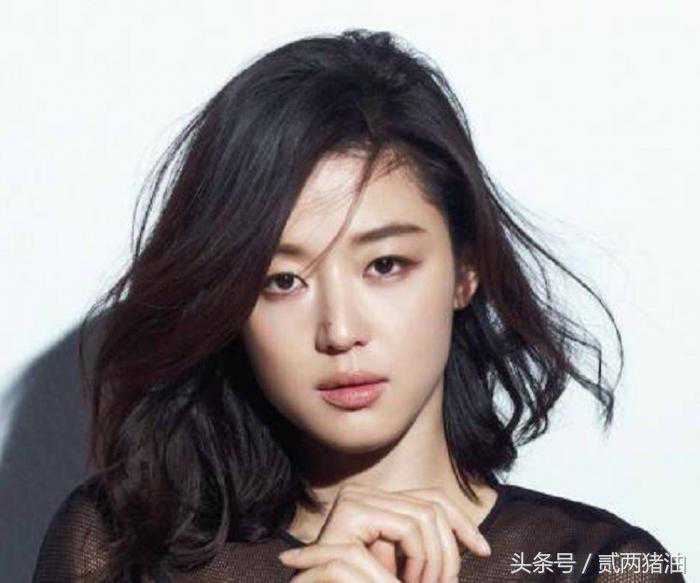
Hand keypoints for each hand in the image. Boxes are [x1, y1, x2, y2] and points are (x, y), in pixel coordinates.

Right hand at [278, 482, 490, 582]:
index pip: (431, 498)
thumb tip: (474, 543)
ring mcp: (355, 500)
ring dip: (432, 560)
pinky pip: (406, 530)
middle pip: (432, 504)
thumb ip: (421, 554)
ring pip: (423, 517)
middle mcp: (365, 494)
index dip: (462, 522)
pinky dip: (419, 560)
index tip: (484, 550)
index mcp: (377, 504)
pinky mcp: (350, 514)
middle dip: (450, 548)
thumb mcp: (397, 571)